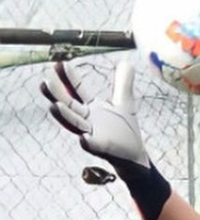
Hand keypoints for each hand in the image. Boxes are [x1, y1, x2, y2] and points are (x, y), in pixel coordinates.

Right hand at [41, 59, 170, 219]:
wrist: (135, 157)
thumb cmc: (125, 131)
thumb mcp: (125, 103)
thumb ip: (124, 84)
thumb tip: (127, 62)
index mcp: (92, 108)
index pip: (78, 90)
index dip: (70, 78)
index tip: (60, 63)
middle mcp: (88, 120)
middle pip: (69, 106)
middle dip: (57, 95)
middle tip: (45, 82)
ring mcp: (93, 135)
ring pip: (76, 125)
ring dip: (65, 116)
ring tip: (55, 106)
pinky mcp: (102, 150)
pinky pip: (92, 146)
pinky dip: (87, 142)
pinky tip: (83, 138)